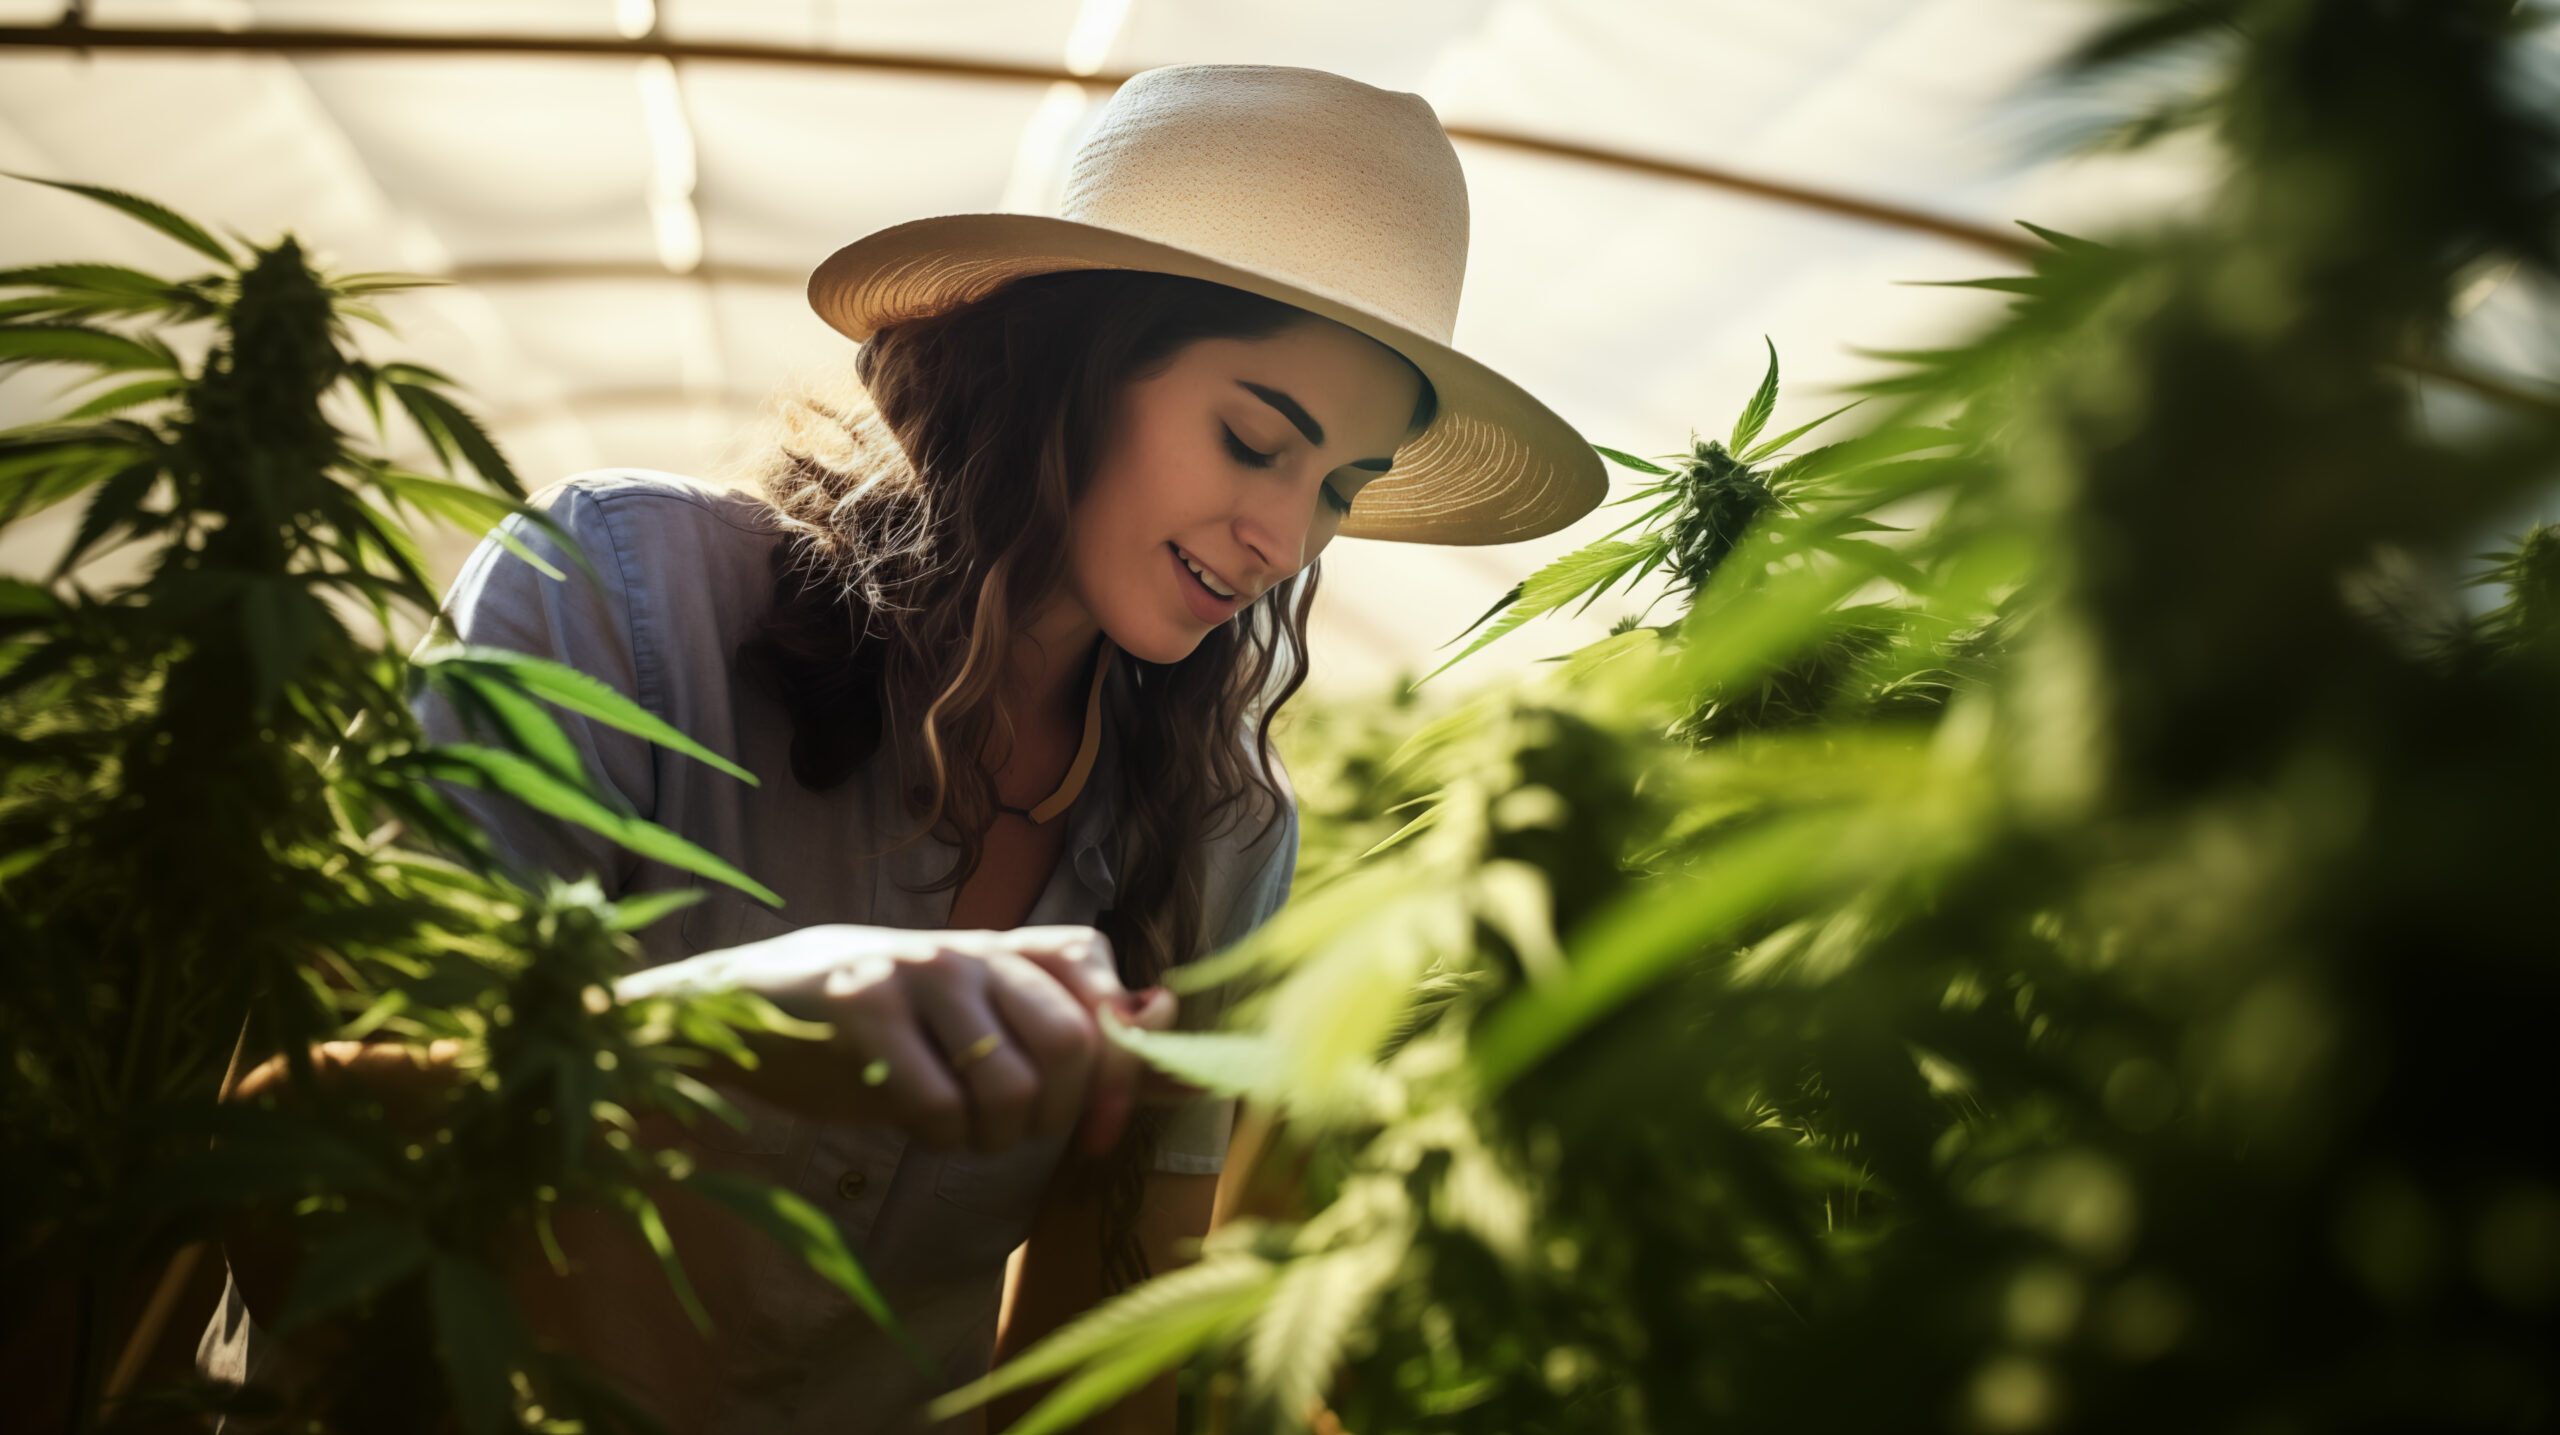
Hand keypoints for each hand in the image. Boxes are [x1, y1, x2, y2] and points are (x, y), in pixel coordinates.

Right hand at [620, 924, 1172, 1154]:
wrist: (740, 1006)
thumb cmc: (875, 1023)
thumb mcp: (973, 1016)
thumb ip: (1071, 1024)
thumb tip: (1177, 1032)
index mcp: (1000, 946)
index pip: (1098, 975)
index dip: (1121, 1062)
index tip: (1101, 1128)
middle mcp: (965, 948)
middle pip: (1070, 1045)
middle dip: (1054, 1117)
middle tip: (1009, 1131)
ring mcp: (913, 974)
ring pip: (1011, 1084)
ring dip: (994, 1137)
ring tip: (957, 1128)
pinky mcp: (859, 1011)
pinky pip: (938, 1106)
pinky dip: (939, 1139)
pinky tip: (913, 1124)